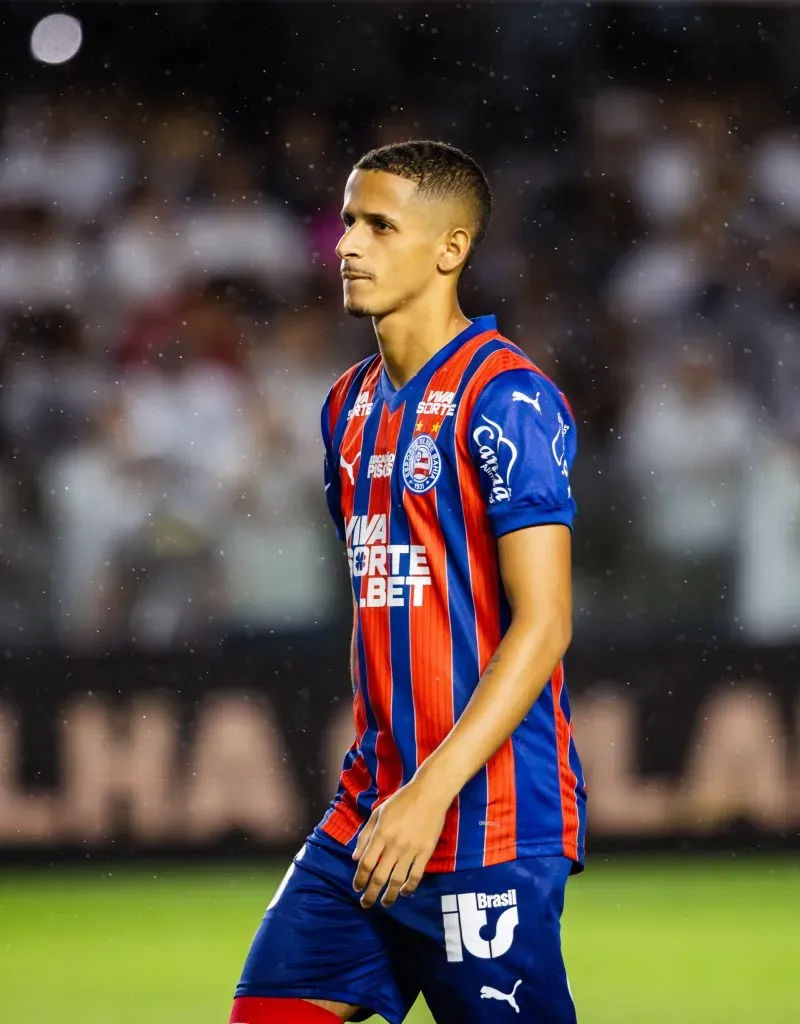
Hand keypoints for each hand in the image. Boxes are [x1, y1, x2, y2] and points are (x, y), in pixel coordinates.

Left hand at [352, 779, 450, 909]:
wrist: (429, 794)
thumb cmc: (401, 801)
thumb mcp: (378, 813)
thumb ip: (365, 835)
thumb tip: (355, 858)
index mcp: (381, 834)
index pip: (366, 864)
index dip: (360, 879)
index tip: (357, 887)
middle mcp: (394, 845)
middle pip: (379, 877)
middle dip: (370, 894)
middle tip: (366, 904)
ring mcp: (411, 850)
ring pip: (397, 881)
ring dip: (389, 896)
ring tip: (385, 903)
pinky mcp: (425, 852)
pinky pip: (416, 875)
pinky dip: (409, 887)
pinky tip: (404, 892)